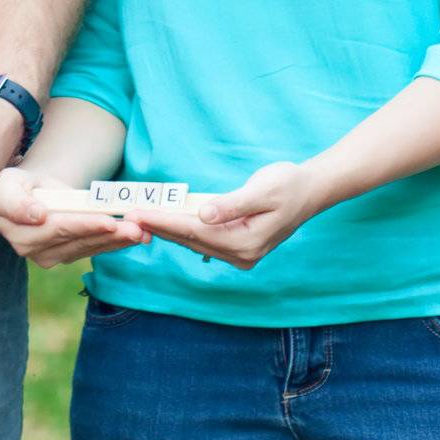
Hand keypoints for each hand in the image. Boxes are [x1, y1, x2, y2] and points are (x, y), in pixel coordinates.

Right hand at [0, 166, 149, 268]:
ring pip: (87, 247)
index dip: (85, 225)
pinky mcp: (63, 256)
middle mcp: (30, 249)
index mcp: (16, 229)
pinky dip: (114, 243)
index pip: (57, 227)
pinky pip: (91, 249)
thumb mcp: (9, 184)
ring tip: (141, 232)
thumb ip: (17, 201)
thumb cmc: (18, 185)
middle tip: (136, 228)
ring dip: (116, 241)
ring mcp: (47, 256)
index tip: (109, 221)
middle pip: (77, 240)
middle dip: (108, 233)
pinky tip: (134, 237)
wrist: (25, 194)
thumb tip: (38, 216)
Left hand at [135, 161, 319, 268]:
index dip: (165, 222)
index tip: (139, 214)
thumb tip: (202, 214)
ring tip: (139, 219)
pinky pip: (203, 239)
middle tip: (128, 216)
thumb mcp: (262, 190)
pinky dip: (182, 230)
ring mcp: (241, 254)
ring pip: (194, 242)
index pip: (195, 232)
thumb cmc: (288, 184)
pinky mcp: (238, 246)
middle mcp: (242, 255)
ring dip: (167, 230)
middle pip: (191, 240)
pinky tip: (164, 223)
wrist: (311, 190)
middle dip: (159, 227)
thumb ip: (231, 204)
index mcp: (245, 243)